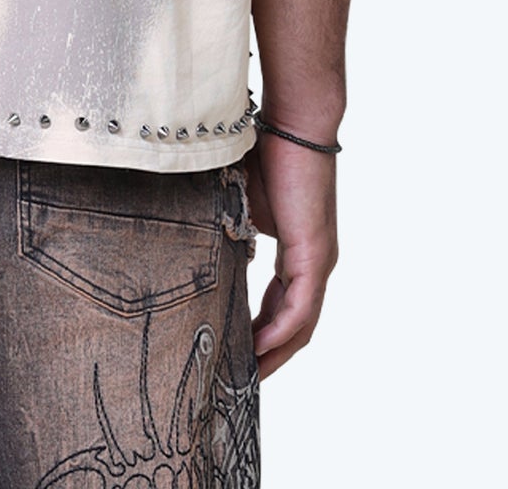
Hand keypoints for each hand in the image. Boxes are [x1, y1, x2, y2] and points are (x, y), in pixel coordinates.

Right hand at [242, 132, 339, 376]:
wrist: (296, 124)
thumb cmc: (267, 150)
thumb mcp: (238, 200)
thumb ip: (226, 227)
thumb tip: (189, 240)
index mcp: (298, 252)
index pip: (281, 306)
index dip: (259, 333)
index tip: (234, 352)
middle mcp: (314, 264)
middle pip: (294, 327)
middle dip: (267, 358)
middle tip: (237, 382)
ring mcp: (319, 262)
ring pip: (300, 326)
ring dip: (275, 355)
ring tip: (247, 380)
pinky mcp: (317, 255)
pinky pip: (300, 309)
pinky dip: (280, 333)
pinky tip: (258, 350)